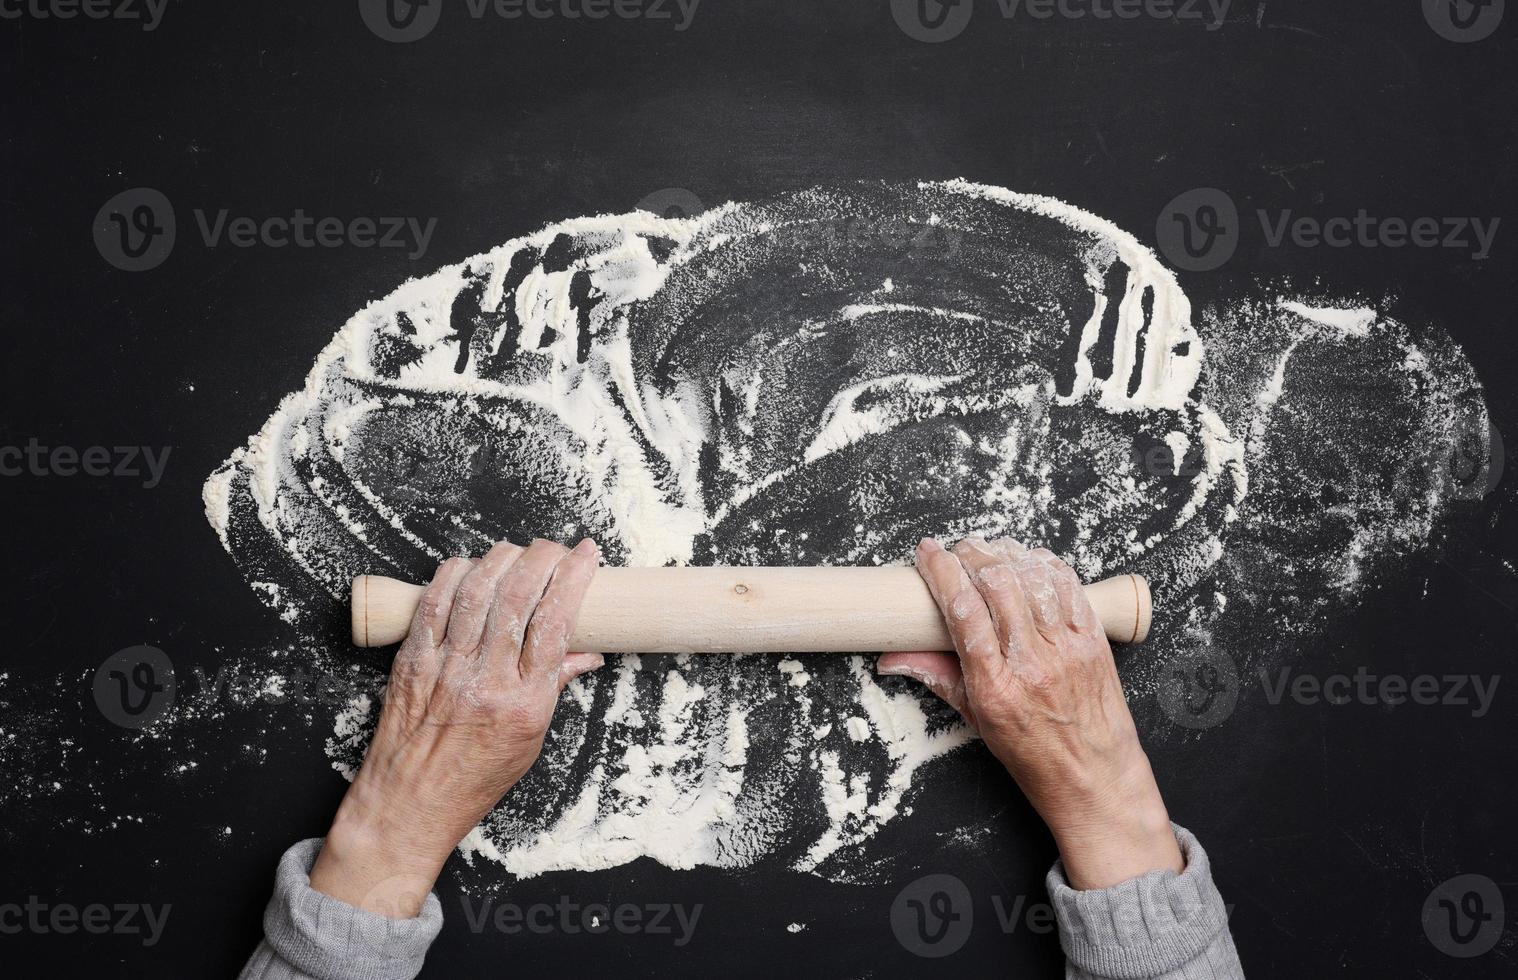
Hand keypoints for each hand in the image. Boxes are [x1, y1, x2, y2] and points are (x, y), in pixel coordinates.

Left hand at [309, 538, 604, 916]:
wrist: (409, 804)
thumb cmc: (473, 778)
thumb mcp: (530, 740)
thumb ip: (554, 687)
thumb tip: (586, 654)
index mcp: (524, 701)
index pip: (556, 621)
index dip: (574, 577)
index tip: (586, 555)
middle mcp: (487, 680)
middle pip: (518, 596)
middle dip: (541, 558)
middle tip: (553, 548)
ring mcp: (446, 668)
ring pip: (476, 591)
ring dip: (500, 558)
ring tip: (516, 551)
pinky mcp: (412, 661)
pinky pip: (433, 603)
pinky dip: (453, 574)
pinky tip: (469, 565)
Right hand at [878, 537, 1182, 889]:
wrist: (1095, 778)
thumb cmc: (1034, 754)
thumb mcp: (976, 721)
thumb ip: (936, 677)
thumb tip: (891, 658)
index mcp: (996, 687)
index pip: (963, 612)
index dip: (942, 573)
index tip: (928, 553)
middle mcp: (1033, 663)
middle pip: (998, 585)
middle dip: (971, 555)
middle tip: (957, 551)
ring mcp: (1067, 648)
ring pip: (1034, 577)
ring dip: (1006, 554)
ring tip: (989, 551)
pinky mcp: (1093, 639)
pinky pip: (1069, 585)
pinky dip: (1045, 564)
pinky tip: (1028, 562)